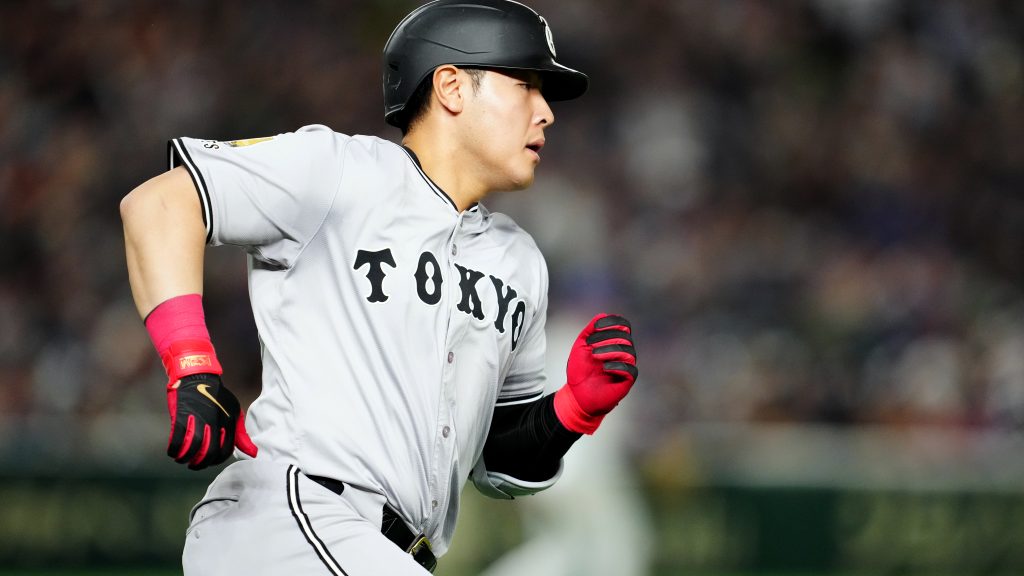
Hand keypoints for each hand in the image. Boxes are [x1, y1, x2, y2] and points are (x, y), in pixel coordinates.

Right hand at [166, 373, 257, 468]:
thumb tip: (253, 453)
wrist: (198, 375)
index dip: (216, 460)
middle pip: (208, 453)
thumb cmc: (218, 396)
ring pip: (193, 448)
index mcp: (229, 423)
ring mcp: (198, 420)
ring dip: (185, 458)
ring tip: (182, 459)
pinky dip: (174, 449)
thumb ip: (241, 435)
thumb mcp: (235, 412)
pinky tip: (172, 451)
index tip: (208, 461)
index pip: (225, 452)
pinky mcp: (182, 416)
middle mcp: (214, 423)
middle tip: (193, 464)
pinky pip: (177, 439)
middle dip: (200, 463)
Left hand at [554, 314, 637, 433]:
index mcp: (614, 342)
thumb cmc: (579, 372)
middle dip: (607, 338)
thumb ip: (590, 330)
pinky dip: (617, 365)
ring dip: (610, 350)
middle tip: (590, 345)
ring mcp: (626, 366)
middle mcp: (623, 352)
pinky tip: (604, 368)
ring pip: (628, 351)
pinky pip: (630, 369)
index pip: (623, 326)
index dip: (613, 322)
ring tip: (594, 356)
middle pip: (625, 337)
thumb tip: (602, 315)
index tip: (597, 326)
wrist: (577, 395)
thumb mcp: (581, 346)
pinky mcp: (627, 380)